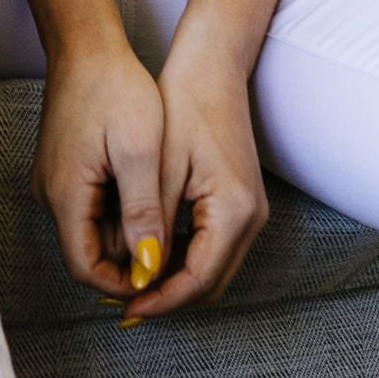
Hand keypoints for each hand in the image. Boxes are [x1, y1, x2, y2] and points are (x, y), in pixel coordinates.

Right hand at [32, 30, 168, 301]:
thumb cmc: (114, 88)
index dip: (125, 285)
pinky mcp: (64, 171)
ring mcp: (55, 183)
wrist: (85, 45)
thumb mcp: (139, 150)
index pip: (86, 270)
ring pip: (94, 234)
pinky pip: (92, 211)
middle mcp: (52, 195)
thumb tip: (150, 266)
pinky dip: (122, 217)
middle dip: (134, 264)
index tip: (164, 281)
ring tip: (174, 228)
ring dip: (130, 239)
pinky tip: (153, 201)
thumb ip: (142, 211)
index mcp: (65, 194)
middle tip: (179, 256)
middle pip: (90, 255)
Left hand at [123, 21, 268, 321]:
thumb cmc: (182, 106)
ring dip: (176, 282)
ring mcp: (252, 213)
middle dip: (169, 298)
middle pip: (211, 283)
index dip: (162, 300)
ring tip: (133, 286)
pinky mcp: (242, 203)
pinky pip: (214, 247)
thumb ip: (152, 223)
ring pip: (214, 269)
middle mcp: (252, 220)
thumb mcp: (160, 166)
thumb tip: (140, 274)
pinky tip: (152, 255)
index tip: (128, 310)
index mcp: (234, 212)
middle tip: (126, 306)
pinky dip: (186, 260)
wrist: (211, 67)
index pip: (199, 280)